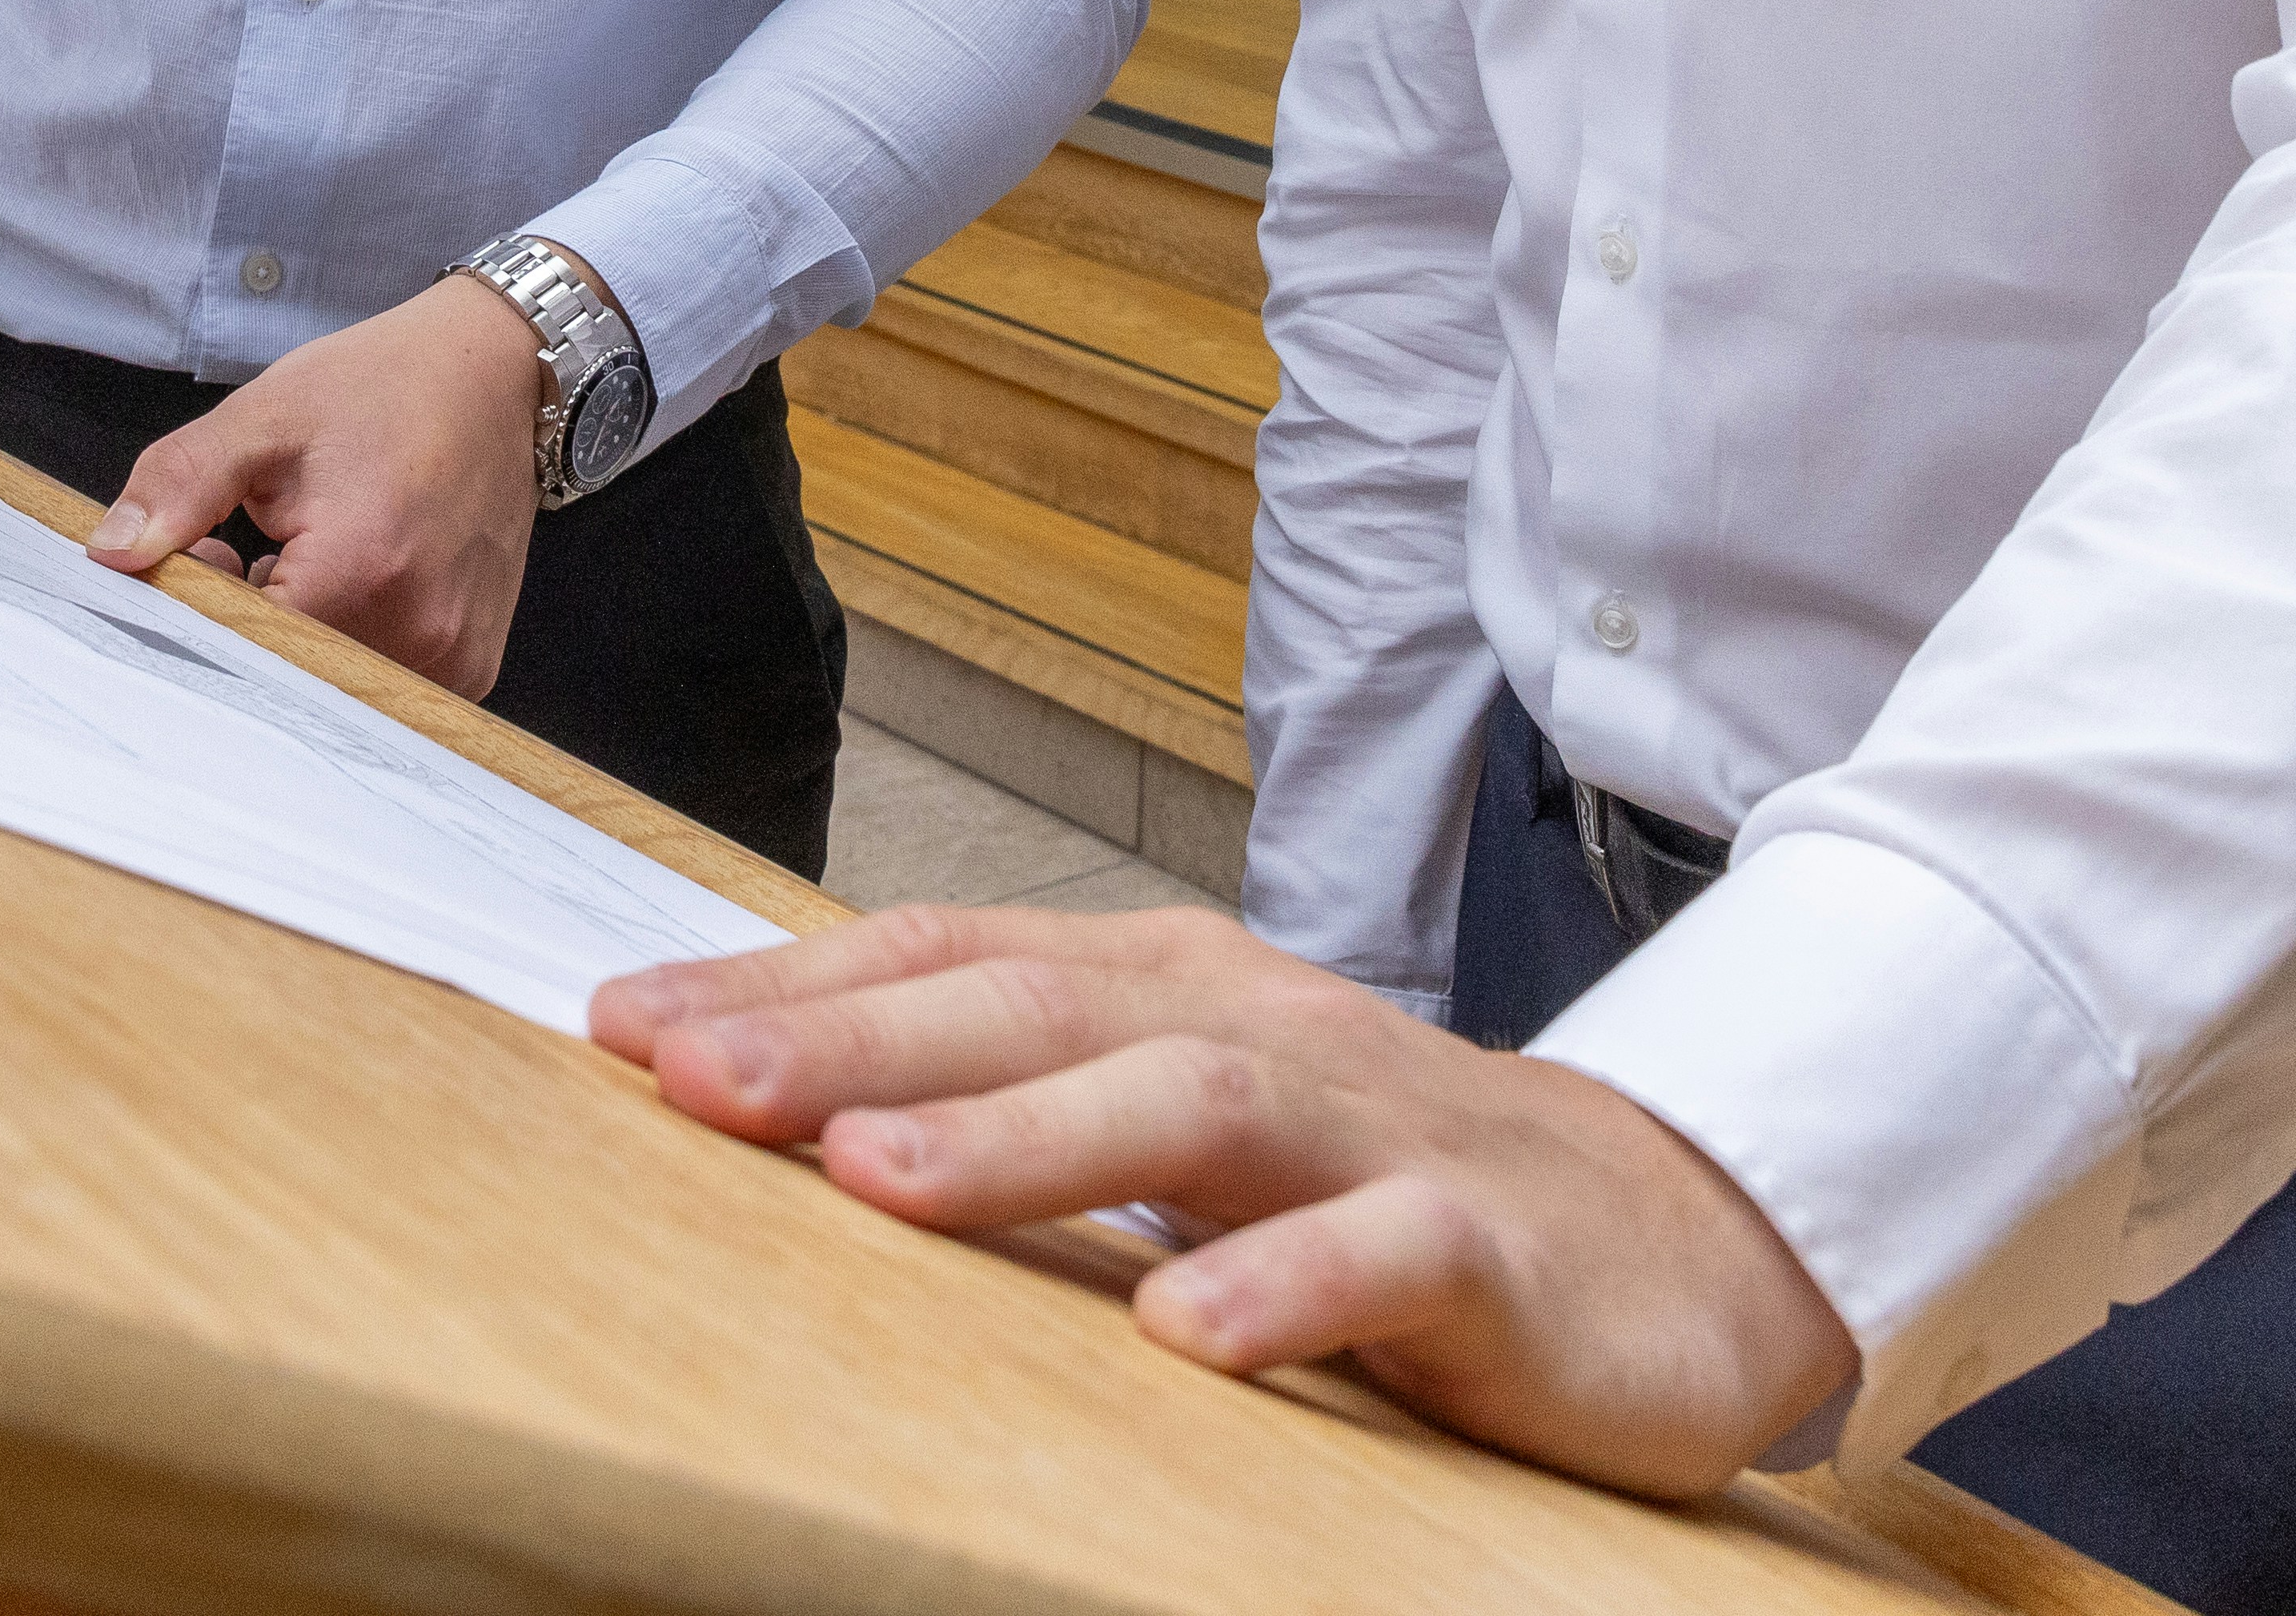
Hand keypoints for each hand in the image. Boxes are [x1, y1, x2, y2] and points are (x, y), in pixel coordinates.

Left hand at [89, 271, 548, 696]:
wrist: (495, 375)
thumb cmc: (383, 388)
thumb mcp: (266, 418)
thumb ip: (181, 486)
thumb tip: (111, 554)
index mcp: (361, 571)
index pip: (241, 645)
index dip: (206, 606)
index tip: (209, 552)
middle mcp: (419, 633)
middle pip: (289, 674)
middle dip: (253, 623)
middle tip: (258, 546)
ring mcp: (455, 659)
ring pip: (333, 683)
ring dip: (305, 634)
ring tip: (312, 552)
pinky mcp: (472, 666)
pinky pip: (383, 683)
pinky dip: (352, 642)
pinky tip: (359, 578)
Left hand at [591, 904, 1859, 1496]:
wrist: (1678, 1234)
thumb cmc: (1387, 1177)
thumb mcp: (1186, 1121)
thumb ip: (1024, 1100)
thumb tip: (794, 1105)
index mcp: (1164, 988)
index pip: (946, 959)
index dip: (784, 986)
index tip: (618, 1025)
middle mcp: (1251, 1025)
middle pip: (1033, 1007)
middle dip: (851, 1041)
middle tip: (692, 1081)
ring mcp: (1371, 1129)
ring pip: (1183, 1105)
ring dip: (1023, 1137)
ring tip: (878, 1176)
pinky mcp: (1484, 1246)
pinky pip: (1378, 1256)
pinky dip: (1282, 1287)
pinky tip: (1188, 1337)